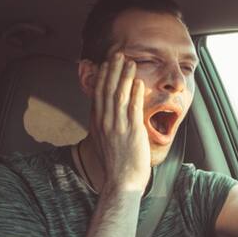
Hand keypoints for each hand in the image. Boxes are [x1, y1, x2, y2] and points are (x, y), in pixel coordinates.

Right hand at [90, 53, 150, 193]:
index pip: (98, 94)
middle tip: (117, 54)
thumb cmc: (117, 165)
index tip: (106, 63)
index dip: (102, 76)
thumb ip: (105, 126)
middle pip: (107, 90)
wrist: (121, 182)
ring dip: (125, 76)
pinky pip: (133, 108)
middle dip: (112, 70)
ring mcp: (118, 126)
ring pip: (120, 95)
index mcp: (98, 124)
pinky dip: (136, 93)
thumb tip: (105, 116)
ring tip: (130, 62)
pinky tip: (139, 82)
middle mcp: (106, 122)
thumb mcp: (104, 142)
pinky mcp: (132, 132)